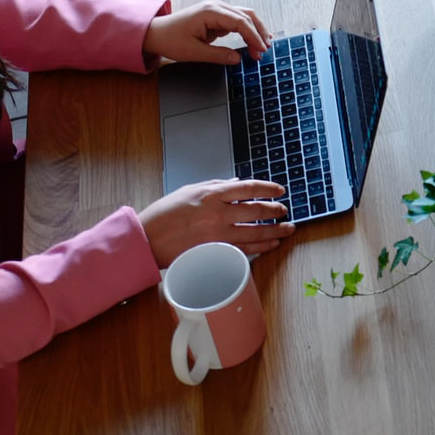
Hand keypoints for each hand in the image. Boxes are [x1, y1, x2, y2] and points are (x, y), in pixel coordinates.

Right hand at [138, 179, 295, 266]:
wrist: (147, 240)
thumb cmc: (163, 215)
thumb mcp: (188, 191)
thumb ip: (214, 186)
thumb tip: (236, 183)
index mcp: (211, 195)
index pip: (248, 188)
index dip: (268, 189)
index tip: (279, 190)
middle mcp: (217, 213)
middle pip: (256, 210)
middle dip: (275, 210)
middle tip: (285, 211)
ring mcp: (218, 234)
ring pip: (256, 231)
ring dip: (275, 230)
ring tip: (287, 229)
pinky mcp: (217, 252)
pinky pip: (246, 249)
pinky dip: (262, 246)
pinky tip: (271, 244)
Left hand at [144, 0, 270, 64]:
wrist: (156, 32)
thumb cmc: (170, 40)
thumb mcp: (194, 52)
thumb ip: (218, 56)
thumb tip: (238, 59)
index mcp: (210, 11)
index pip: (240, 22)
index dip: (253, 36)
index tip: (261, 50)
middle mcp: (215, 5)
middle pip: (246, 15)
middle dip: (258, 34)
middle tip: (264, 52)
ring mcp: (217, 8)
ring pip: (245, 15)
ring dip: (256, 30)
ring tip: (264, 46)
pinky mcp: (217, 14)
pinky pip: (238, 19)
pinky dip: (248, 29)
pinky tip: (255, 40)